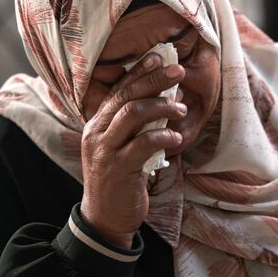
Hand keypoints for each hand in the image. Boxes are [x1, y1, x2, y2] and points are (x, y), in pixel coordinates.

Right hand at [80, 53, 185, 247]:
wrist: (105, 218)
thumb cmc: (119, 180)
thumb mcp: (120, 148)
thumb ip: (134, 126)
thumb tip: (163, 100)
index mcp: (96, 124)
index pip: (117, 90)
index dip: (138, 72)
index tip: (158, 58)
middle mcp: (96, 133)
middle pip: (126, 96)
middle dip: (153, 80)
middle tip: (177, 72)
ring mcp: (105, 150)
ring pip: (133, 114)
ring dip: (162, 107)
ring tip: (181, 110)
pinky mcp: (119, 168)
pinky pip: (144, 143)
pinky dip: (163, 136)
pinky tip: (176, 139)